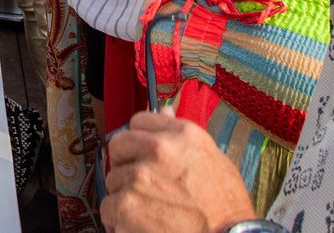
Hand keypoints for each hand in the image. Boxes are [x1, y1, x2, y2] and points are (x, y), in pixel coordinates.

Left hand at [101, 113, 256, 232]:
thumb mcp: (212, 158)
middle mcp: (158, 150)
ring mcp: (139, 178)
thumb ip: (181, 135)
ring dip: (125, 194)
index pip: (138, 121)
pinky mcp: (127, 207)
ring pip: (113, 180)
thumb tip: (164, 112)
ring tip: (149, 208)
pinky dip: (119, 220)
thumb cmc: (224, 206)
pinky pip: (109, 208)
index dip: (140, 139)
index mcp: (180, 134)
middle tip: (141, 182)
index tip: (143, 153)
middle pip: (118, 146)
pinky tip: (140, 224)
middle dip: (126, 163)